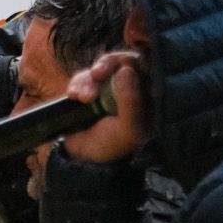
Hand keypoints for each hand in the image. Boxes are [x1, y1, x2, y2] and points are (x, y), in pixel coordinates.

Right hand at [60, 51, 145, 165]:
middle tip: (97, 74)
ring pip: (100, 69)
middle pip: (121, 62)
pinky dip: (76, 84)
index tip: (121, 67)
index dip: (133, 62)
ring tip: (81, 98)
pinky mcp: (90, 90)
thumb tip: (126, 69)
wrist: (85, 160)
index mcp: (148, 96)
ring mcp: (109, 89)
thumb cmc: (114, 146)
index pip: (147, 67)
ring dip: (87, 80)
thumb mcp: (128, 128)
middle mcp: (130, 89)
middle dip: (106, 65)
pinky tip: (73, 96)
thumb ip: (131, 101)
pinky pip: (83, 77)